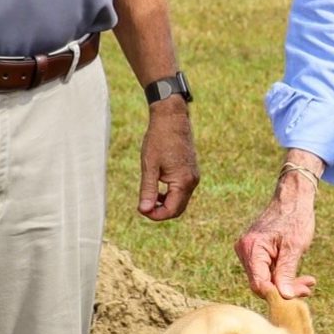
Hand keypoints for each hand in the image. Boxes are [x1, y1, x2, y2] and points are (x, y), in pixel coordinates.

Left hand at [136, 98, 198, 220]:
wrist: (172, 118)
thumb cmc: (158, 139)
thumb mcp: (149, 166)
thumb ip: (148, 190)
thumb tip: (144, 210)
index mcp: (183, 181)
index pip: (171, 211)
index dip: (155, 215)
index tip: (140, 208)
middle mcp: (192, 181)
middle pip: (177, 209)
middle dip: (160, 212)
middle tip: (143, 205)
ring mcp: (193, 177)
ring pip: (180, 201)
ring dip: (165, 203)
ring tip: (148, 196)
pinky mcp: (191, 172)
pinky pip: (182, 191)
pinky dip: (170, 194)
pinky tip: (157, 187)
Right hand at [236, 161, 319, 301]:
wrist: (293, 198)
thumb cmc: (295, 217)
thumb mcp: (294, 247)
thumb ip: (287, 273)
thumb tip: (285, 297)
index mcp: (252, 248)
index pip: (260, 285)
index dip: (278, 294)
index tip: (301, 293)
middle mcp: (245, 250)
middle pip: (263, 283)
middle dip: (286, 288)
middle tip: (309, 287)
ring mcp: (249, 251)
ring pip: (266, 279)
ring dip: (287, 283)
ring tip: (308, 281)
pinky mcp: (256, 252)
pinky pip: (267, 271)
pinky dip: (283, 275)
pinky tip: (300, 276)